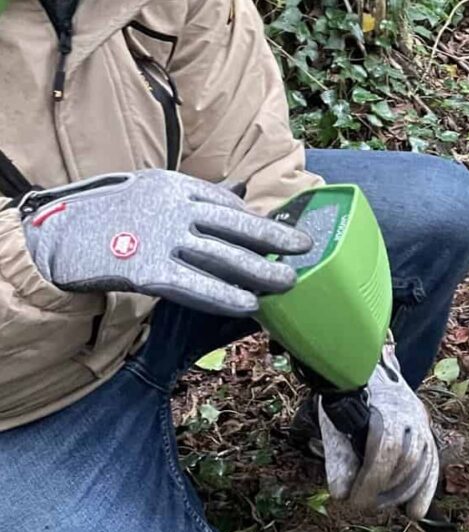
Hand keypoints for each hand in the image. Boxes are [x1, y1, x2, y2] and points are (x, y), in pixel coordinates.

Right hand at [20, 169, 311, 317]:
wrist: (63, 233)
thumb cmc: (116, 214)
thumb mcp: (158, 190)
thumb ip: (201, 194)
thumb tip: (243, 191)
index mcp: (176, 185)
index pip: (228, 205)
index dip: (260, 223)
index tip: (286, 235)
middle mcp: (172, 208)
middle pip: (232, 227)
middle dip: (272, 241)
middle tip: (302, 252)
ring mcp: (160, 238)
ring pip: (220, 256)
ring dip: (257, 272)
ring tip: (286, 283)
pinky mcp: (147, 269)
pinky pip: (194, 285)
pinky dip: (224, 295)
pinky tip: (249, 305)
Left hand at [318, 336, 439, 519]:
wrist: (368, 368)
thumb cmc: (348, 396)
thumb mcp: (335, 421)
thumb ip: (339, 456)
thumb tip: (341, 494)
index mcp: (387, 407)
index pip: (385, 449)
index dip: (369, 479)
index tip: (351, 500)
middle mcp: (412, 415)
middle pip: (404, 460)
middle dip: (382, 489)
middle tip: (361, 505)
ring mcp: (422, 426)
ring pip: (421, 465)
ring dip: (400, 492)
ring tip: (377, 505)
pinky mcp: (426, 436)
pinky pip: (431, 467)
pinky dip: (424, 492)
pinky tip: (415, 513)